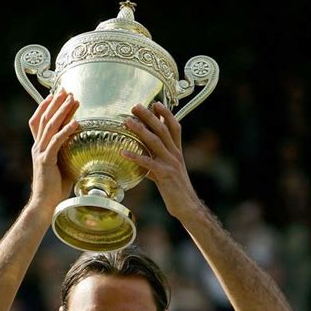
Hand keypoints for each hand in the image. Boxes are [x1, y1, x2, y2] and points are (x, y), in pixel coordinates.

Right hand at [29, 89, 79, 215]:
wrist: (44, 205)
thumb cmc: (56, 189)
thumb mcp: (64, 165)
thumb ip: (70, 153)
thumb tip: (86, 146)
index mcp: (40, 148)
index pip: (39, 121)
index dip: (46, 106)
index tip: (56, 95)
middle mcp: (37, 147)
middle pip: (45, 118)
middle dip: (56, 103)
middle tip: (66, 90)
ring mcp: (40, 153)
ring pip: (50, 126)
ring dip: (62, 111)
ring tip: (73, 99)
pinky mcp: (46, 161)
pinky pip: (56, 142)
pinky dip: (66, 131)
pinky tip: (76, 123)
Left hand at [123, 102, 197, 218]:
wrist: (187, 206)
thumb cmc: (175, 190)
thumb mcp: (167, 172)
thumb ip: (156, 163)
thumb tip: (143, 159)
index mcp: (177, 152)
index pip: (174, 127)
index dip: (166, 114)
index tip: (156, 103)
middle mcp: (175, 155)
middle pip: (162, 130)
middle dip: (149, 116)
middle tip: (136, 106)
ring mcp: (171, 164)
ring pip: (155, 142)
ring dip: (140, 130)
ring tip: (127, 122)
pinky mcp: (165, 175)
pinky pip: (148, 163)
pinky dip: (135, 157)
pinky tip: (123, 152)